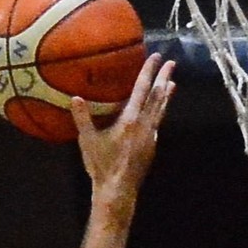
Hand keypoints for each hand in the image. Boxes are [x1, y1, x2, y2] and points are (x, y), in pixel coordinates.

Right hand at [71, 53, 175, 197]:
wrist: (118, 190)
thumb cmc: (102, 165)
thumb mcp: (88, 141)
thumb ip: (83, 119)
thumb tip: (75, 98)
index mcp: (130, 120)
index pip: (141, 90)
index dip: (148, 72)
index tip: (155, 57)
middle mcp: (144, 125)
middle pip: (157, 97)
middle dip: (164, 78)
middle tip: (171, 63)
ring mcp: (150, 136)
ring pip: (161, 110)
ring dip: (166, 95)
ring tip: (172, 83)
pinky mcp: (151, 147)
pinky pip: (158, 123)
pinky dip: (161, 111)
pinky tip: (160, 111)